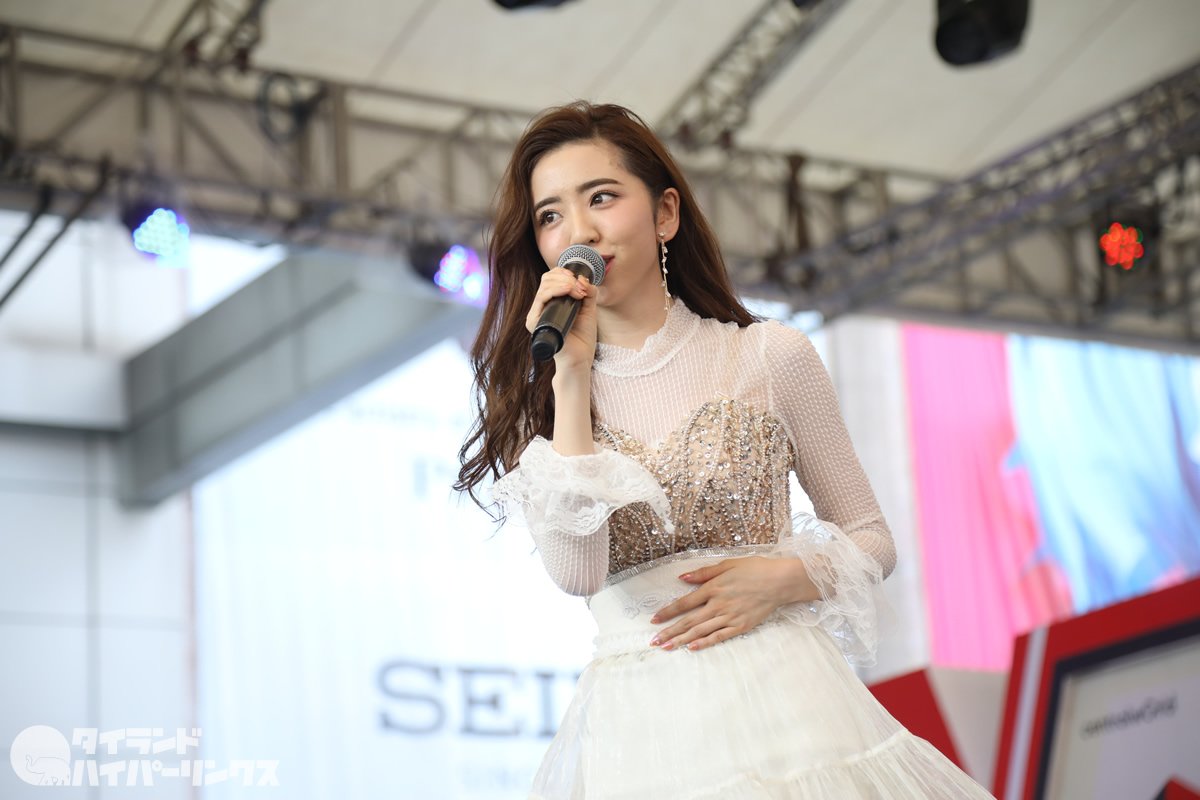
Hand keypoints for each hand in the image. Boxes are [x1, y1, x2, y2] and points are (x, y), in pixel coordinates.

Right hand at [525, 266, 597, 372]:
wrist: (580, 358)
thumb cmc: (582, 338)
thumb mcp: (588, 310)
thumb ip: (588, 293)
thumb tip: (583, 278)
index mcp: (552, 303)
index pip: (550, 279)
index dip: (562, 272)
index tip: (577, 277)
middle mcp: (542, 307)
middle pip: (546, 280)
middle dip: (565, 277)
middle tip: (580, 286)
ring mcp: (537, 315)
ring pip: (544, 287)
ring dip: (564, 283)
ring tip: (578, 291)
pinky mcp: (535, 323)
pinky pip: (540, 299)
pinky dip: (555, 291)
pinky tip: (568, 291)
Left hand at [648, 556, 820, 651]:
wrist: (780, 581)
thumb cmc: (755, 569)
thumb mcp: (727, 564)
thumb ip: (703, 573)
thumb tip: (682, 577)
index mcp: (713, 588)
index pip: (684, 603)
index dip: (668, 612)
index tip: (654, 621)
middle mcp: (718, 604)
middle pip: (689, 621)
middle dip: (669, 631)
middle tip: (654, 641)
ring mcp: (730, 617)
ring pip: (701, 631)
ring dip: (682, 640)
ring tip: (666, 647)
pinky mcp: (741, 626)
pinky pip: (719, 637)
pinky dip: (705, 643)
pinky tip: (692, 648)